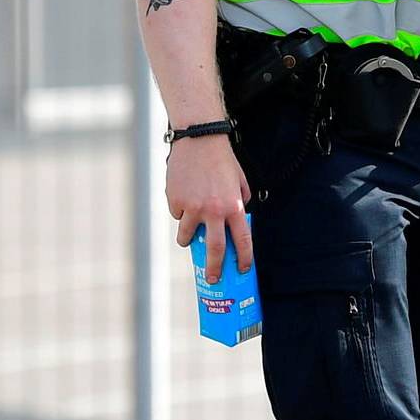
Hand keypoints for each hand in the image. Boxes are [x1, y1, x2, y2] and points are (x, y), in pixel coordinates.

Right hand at [166, 132, 251, 279]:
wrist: (198, 140)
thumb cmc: (221, 160)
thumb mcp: (240, 180)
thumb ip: (240, 200)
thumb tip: (238, 217)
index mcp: (233, 206)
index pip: (242, 240)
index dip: (244, 258)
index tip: (242, 270)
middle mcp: (213, 210)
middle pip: (214, 249)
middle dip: (213, 268)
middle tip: (212, 278)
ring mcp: (192, 207)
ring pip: (187, 236)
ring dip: (188, 240)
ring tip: (189, 238)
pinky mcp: (175, 201)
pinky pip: (177, 215)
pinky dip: (180, 212)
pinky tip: (184, 197)